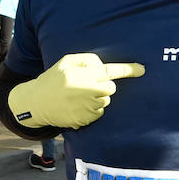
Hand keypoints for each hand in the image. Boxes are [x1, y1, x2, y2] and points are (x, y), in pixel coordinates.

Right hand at [7, 53, 144, 128]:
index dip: (128, 70)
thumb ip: (87, 60)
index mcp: (81, 75)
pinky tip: (78, 107)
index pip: (109, 71)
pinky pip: (99, 113)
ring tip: (79, 97)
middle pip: (111, 88)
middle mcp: (86, 91)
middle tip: (87, 85)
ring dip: (98, 98)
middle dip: (103, 86)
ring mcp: (86, 107)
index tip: (142, 69)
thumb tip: (104, 66)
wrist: (36, 103)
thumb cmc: (53, 80)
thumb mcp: (66, 62)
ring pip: (106, 101)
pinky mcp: (84, 120)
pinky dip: (93, 110)